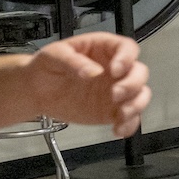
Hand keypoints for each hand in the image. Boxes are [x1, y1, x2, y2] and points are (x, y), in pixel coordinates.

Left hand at [27, 33, 151, 135]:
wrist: (37, 91)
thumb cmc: (46, 67)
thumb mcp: (54, 56)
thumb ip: (73, 61)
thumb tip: (93, 71)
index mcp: (104, 49)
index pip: (127, 48)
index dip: (127, 58)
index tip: (116, 71)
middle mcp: (115, 69)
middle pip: (139, 73)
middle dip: (132, 85)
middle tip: (115, 95)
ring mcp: (116, 90)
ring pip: (141, 96)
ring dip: (136, 106)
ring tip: (120, 115)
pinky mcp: (113, 110)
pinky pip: (130, 118)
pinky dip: (129, 125)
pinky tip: (118, 129)